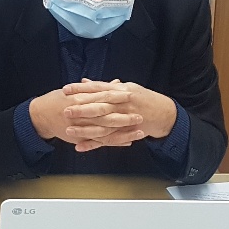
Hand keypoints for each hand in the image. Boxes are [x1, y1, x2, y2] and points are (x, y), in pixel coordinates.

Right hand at [27, 85, 142, 145]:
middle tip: (140, 116)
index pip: (102, 96)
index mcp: (81, 98)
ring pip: (107, 130)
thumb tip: (116, 83)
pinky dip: (114, 142)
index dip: (117, 96)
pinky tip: (127, 142)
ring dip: (124, 132)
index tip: (131, 95)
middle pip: (107, 115)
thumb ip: (98, 87)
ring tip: (140, 132)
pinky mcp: (82, 137)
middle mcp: (82, 113)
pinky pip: (100, 141)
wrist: (40, 115)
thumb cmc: (58, 100)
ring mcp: (82, 127)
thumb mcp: (75, 90)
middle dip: (124, 116)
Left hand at [61, 79, 176, 151]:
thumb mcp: (125, 88)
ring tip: (68, 130)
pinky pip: (107, 140)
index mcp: (121, 91)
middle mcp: (123, 105)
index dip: (81, 89)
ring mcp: (125, 120)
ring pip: (102, 126)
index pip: (98, 88)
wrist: (164, 113)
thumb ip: (103, 86)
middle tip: (65, 110)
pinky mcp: (125, 134)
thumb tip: (84, 81)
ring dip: (85, 129)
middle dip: (82, 109)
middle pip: (100, 106)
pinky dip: (93, 144)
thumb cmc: (141, 98)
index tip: (65, 89)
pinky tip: (79, 147)